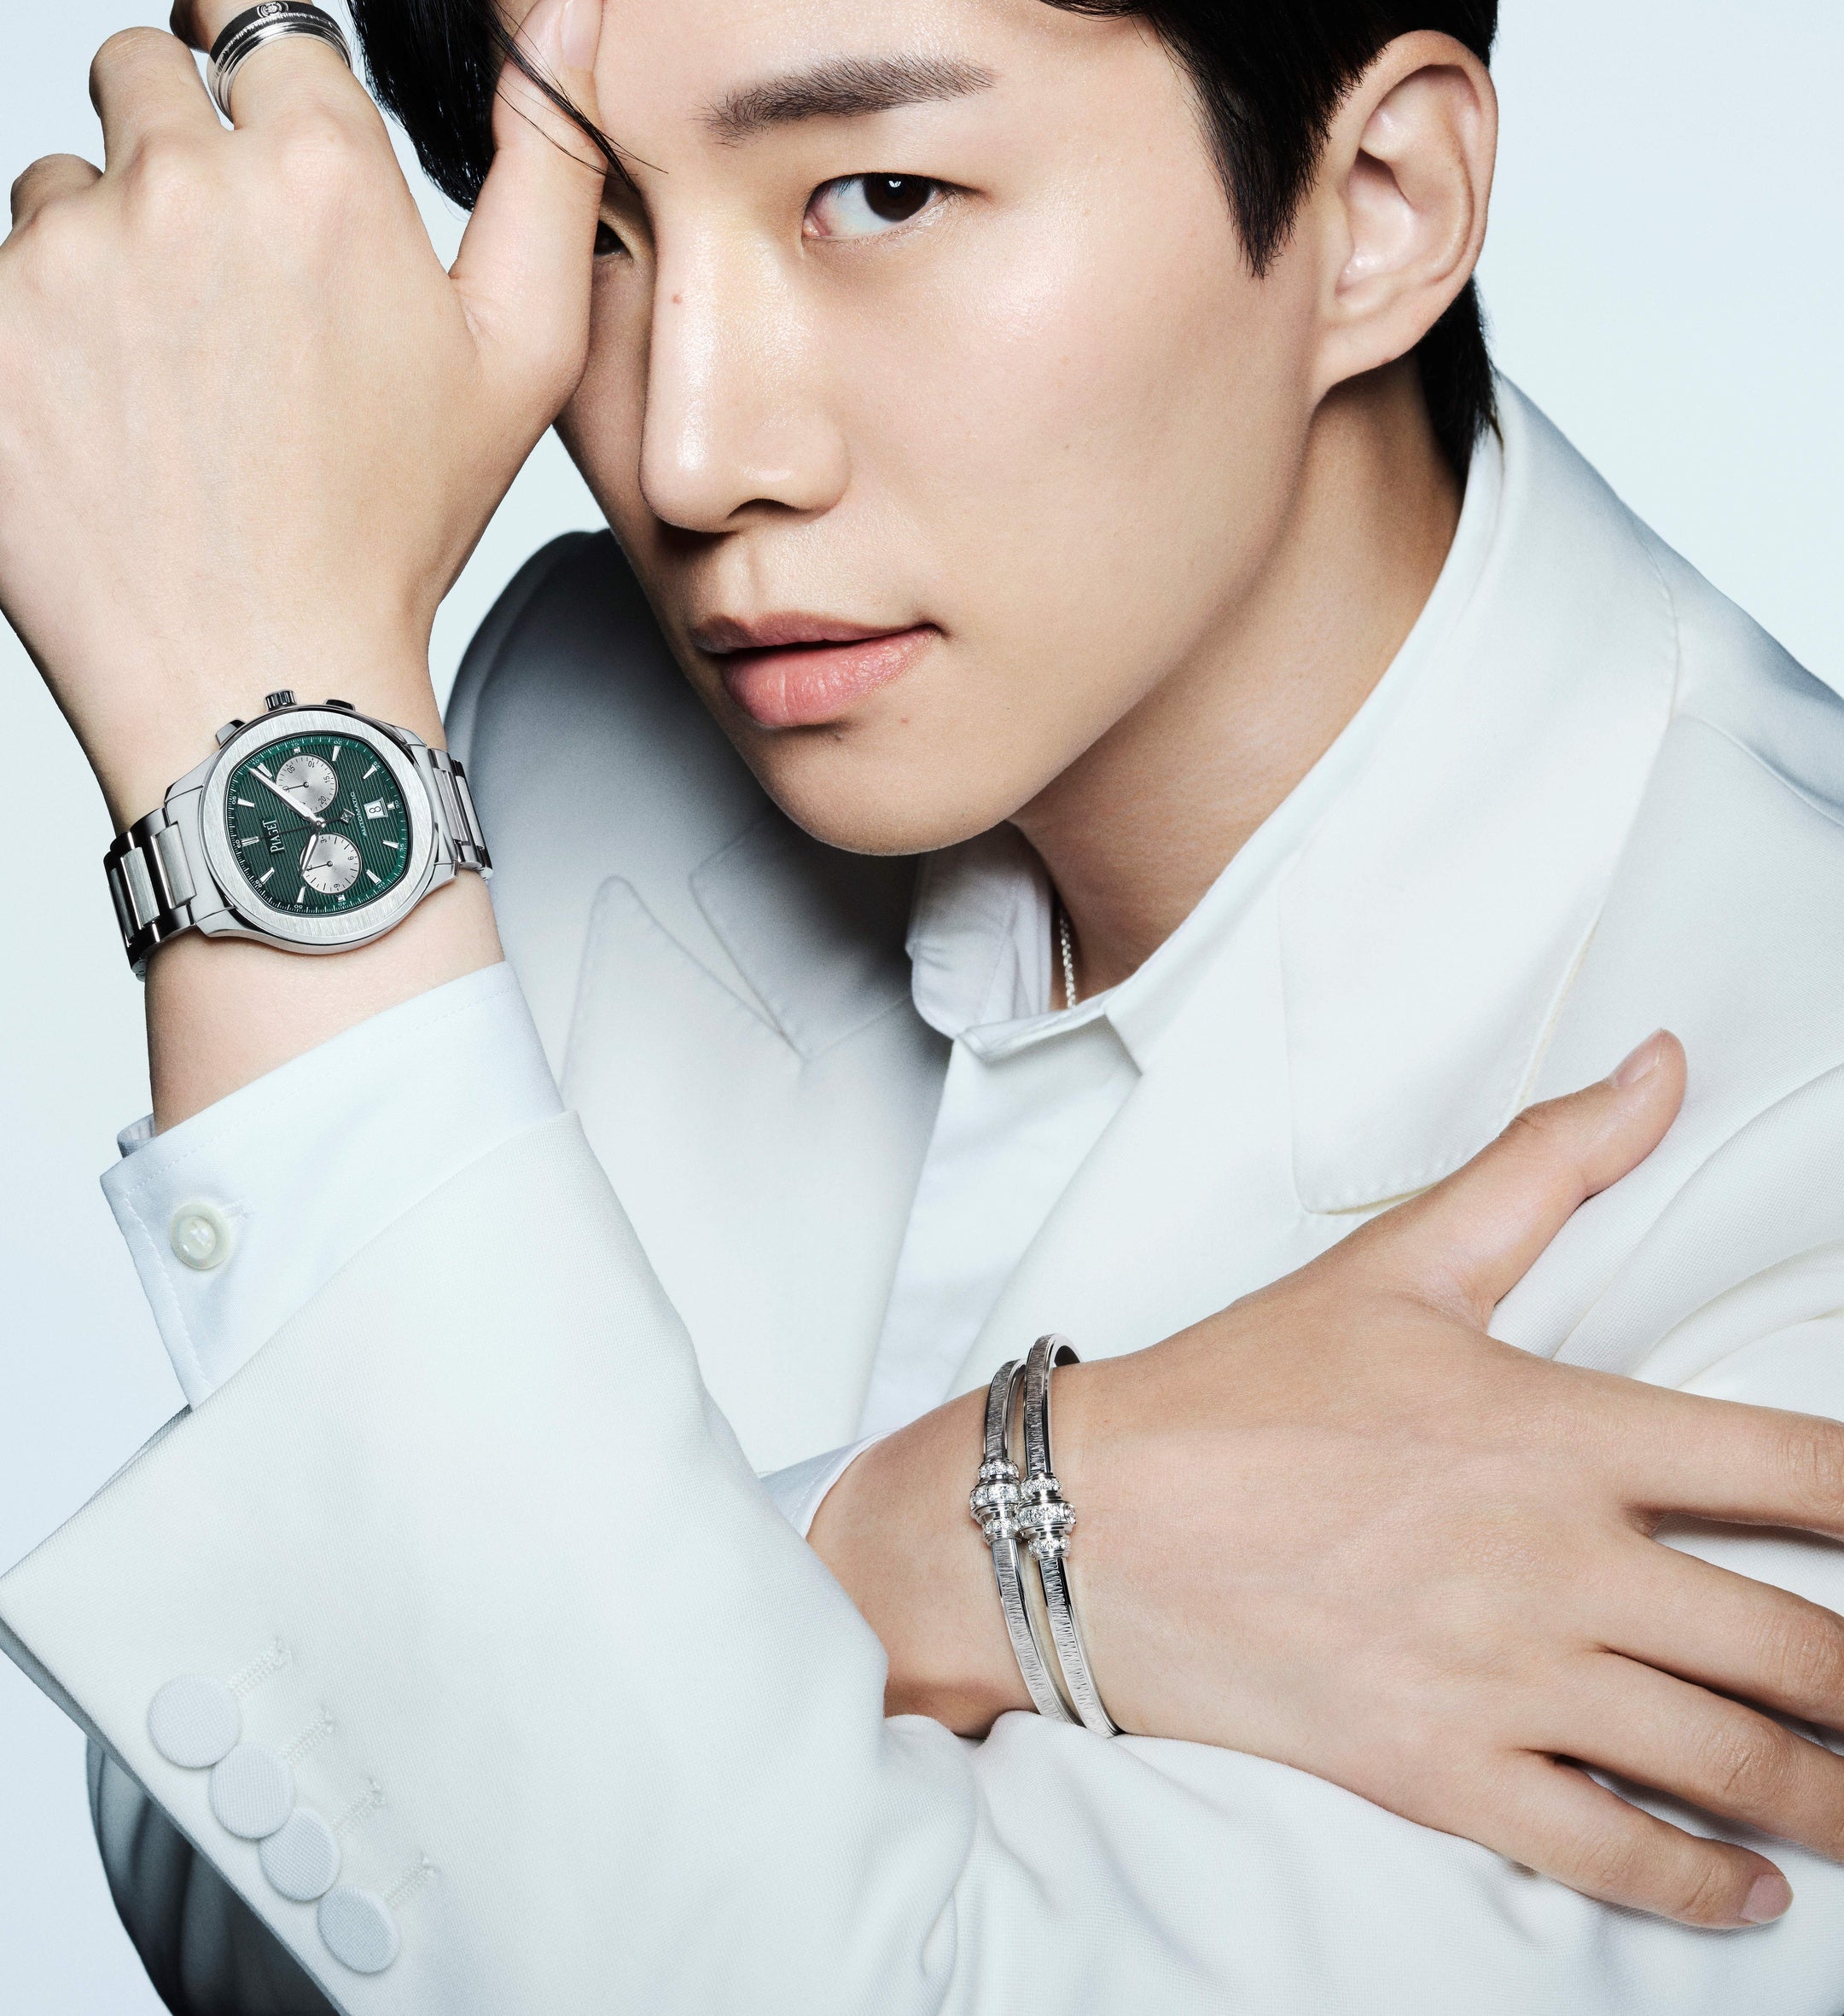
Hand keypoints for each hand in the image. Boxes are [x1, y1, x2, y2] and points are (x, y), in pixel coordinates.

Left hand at [0, 0, 605, 827]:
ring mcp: (65, 256)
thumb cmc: (391, 527)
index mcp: (325, 175)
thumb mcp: (522, 352)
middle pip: (138, 70)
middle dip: (175, 146)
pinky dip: (39, 329)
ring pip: (59, 181)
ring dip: (103, 244)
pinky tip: (109, 419)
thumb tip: (571, 8)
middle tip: (224, 284)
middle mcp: (186, 187)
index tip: (249, 109)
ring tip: (171, 377)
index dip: (248, 50)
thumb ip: (551, 159)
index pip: (246, 1)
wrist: (257, 673)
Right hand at [815, 1033, 1843, 1928]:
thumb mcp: (1400, 1261)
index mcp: (1562, 1431)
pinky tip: (1748, 1894)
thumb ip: (1548, 1165)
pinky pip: (1611, 1853)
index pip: (1798, 1469)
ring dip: (1826, 1797)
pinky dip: (1701, 1888)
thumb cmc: (1242, 1388)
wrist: (1086, 1523)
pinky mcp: (1444, 1773)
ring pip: (1728, 1764)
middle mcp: (1559, 1565)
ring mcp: (1505, 1680)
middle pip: (1795, 1648)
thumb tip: (1661, 1066)